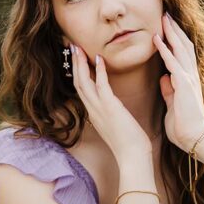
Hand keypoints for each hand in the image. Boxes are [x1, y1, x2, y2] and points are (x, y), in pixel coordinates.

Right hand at [70, 44, 152, 159]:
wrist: (133, 157)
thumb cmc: (130, 143)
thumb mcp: (116, 124)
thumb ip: (111, 114)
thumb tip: (113, 107)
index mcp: (94, 113)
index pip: (81, 89)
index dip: (77, 72)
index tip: (76, 58)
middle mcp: (92, 110)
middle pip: (77, 82)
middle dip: (73, 63)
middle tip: (71, 46)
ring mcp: (99, 109)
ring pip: (83, 82)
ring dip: (80, 63)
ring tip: (76, 47)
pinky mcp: (110, 108)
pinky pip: (101, 86)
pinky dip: (99, 71)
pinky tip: (99, 58)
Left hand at [152, 11, 203, 150]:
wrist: (195, 139)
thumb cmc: (184, 126)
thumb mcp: (173, 104)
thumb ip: (169, 90)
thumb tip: (164, 79)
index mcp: (187, 80)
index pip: (182, 54)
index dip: (175, 39)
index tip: (166, 27)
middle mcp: (190, 76)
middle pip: (184, 46)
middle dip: (174, 29)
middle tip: (166, 14)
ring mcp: (188, 79)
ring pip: (181, 49)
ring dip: (171, 33)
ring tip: (163, 18)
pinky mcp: (184, 85)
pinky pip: (173, 63)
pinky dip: (165, 49)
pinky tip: (157, 38)